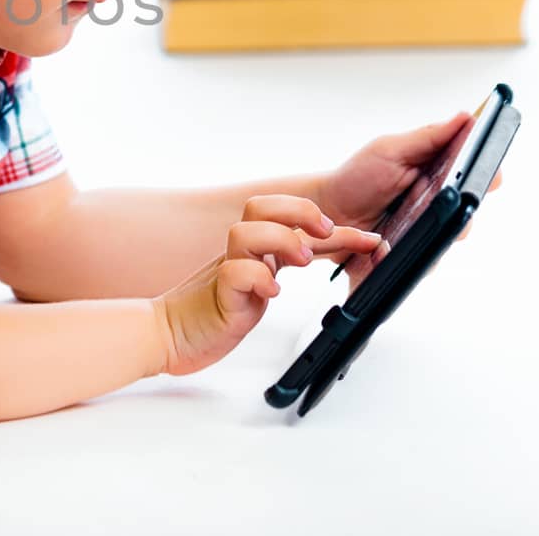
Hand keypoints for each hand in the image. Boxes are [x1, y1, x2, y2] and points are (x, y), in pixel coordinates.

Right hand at [150, 195, 381, 376]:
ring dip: (280, 239)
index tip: (371, 240)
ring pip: (247, 231)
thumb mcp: (257, 286)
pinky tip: (272, 292)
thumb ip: (278, 268)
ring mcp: (226, 270)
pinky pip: (235, 274)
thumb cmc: (214, 312)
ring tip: (300, 260)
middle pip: (262, 205)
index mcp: (255, 250)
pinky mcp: (217, 296)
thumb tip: (315, 256)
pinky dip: (258, 278)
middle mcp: (240, 253)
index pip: (294, 224)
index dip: (337, 228)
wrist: (168, 334)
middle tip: (324, 231)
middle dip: (300, 211)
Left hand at [312, 112, 505, 276]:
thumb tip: (466, 118)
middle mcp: (438, 204)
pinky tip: (388, 250)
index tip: (490, 174)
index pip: (474, 175)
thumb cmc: (357, 177)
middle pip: (468, 211)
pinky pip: (425, 261)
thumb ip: (428, 137)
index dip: (487, 175)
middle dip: (463, 208)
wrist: (326, 212)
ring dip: (434, 233)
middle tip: (451, 201)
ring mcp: (427, 231)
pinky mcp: (412, 255)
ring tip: (414, 224)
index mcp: (438, 174)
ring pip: (448, 239)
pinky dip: (410, 255)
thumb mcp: (389, 151)